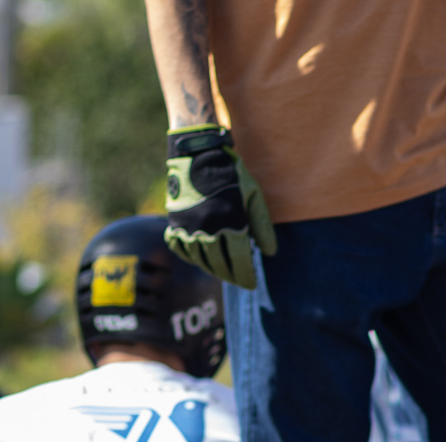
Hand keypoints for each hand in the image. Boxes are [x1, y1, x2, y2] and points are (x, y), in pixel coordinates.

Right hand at [163, 126, 275, 289]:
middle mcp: (207, 230)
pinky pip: (180, 249)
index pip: (239, 261)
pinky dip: (190, 257)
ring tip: (224, 272)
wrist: (197, 154)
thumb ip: (262, 226)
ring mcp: (188, 228)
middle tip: (240, 281)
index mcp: (230, 223)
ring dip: (214, 270)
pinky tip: (200, 259)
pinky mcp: (174, 223)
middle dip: (232, 276)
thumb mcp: (253, 196)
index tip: (251, 284)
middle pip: (220, 265)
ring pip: (201, 261)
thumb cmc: (230, 173)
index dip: (246, 275)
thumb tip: (270, 253)